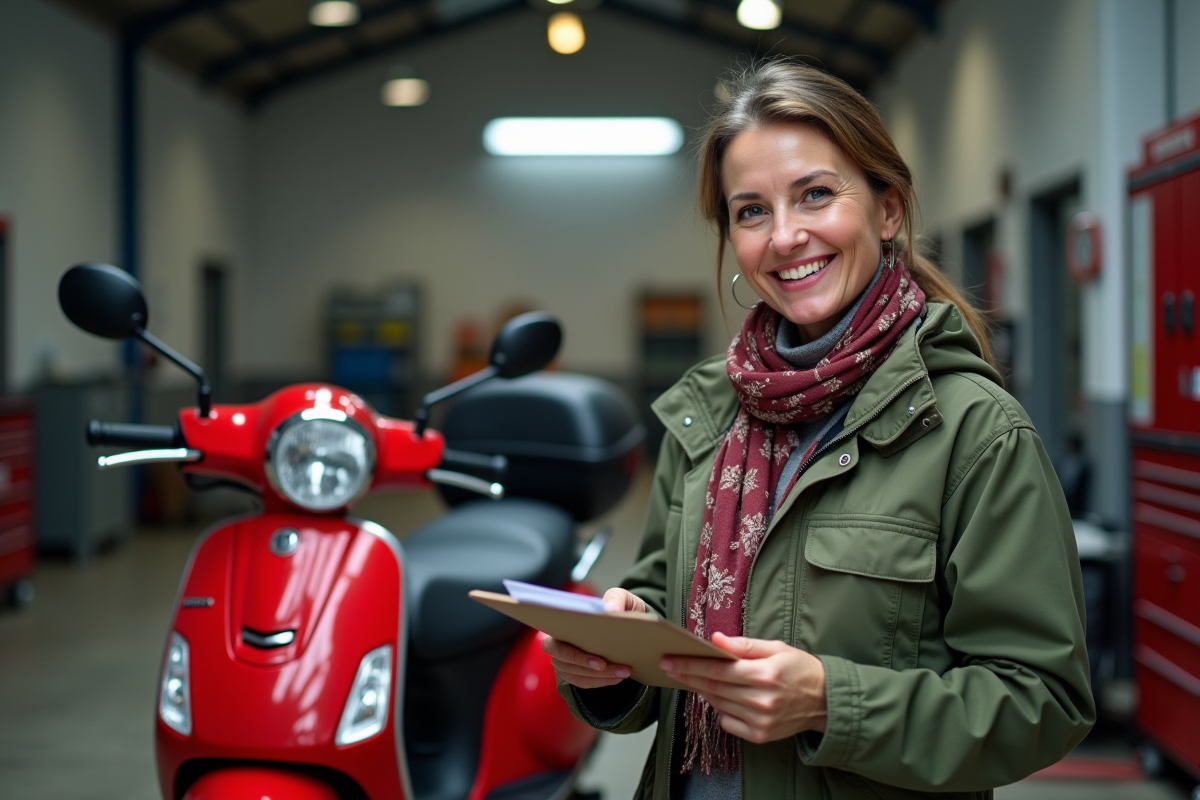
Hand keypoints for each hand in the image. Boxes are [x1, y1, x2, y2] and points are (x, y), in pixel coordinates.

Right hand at [543, 588, 646, 688]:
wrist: (628, 623)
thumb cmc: (618, 607)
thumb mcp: (621, 598)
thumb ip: (615, 598)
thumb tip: (610, 610)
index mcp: (562, 624)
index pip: (554, 643)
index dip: (573, 655)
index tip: (599, 661)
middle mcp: (558, 644)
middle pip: (563, 662)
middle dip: (587, 667)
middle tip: (610, 667)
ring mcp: (565, 661)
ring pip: (576, 674)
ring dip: (600, 676)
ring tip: (623, 672)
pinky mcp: (575, 672)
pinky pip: (584, 682)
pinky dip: (602, 681)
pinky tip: (617, 677)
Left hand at [660, 633, 826, 743]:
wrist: (825, 701)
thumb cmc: (800, 669)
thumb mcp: (776, 648)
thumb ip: (744, 646)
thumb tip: (716, 640)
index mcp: (765, 675)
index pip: (717, 670)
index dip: (690, 665)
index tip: (670, 660)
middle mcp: (761, 700)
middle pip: (713, 687)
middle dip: (688, 676)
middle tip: (669, 666)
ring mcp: (760, 721)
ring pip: (718, 704)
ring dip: (703, 690)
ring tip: (693, 677)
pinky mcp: (760, 735)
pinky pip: (728, 722)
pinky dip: (720, 709)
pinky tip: (723, 697)